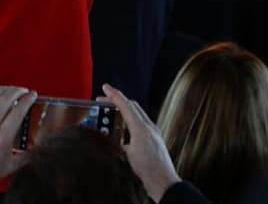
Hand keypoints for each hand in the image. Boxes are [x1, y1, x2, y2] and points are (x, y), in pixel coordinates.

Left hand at [0, 79, 36, 188]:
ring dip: (4, 88)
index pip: (18, 110)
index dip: (27, 99)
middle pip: (6, 99)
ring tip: (11, 88)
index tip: (32, 95)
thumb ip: (25, 156)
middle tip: (24, 90)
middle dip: (18, 90)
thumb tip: (37, 150)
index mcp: (2, 138)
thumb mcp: (9, 166)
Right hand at [101, 84, 179, 201]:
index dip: (114, 95)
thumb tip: (113, 138)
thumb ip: (120, 143)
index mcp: (141, 127)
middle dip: (117, 100)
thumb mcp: (128, 154)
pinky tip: (124, 130)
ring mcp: (153, 132)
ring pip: (137, 114)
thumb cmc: (149, 168)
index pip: (126, 105)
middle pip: (132, 106)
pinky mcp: (154, 139)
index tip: (105, 87)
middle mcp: (149, 127)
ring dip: (124, 110)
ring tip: (111, 112)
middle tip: (104, 99)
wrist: (164, 181)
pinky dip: (130, 121)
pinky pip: (140, 123)